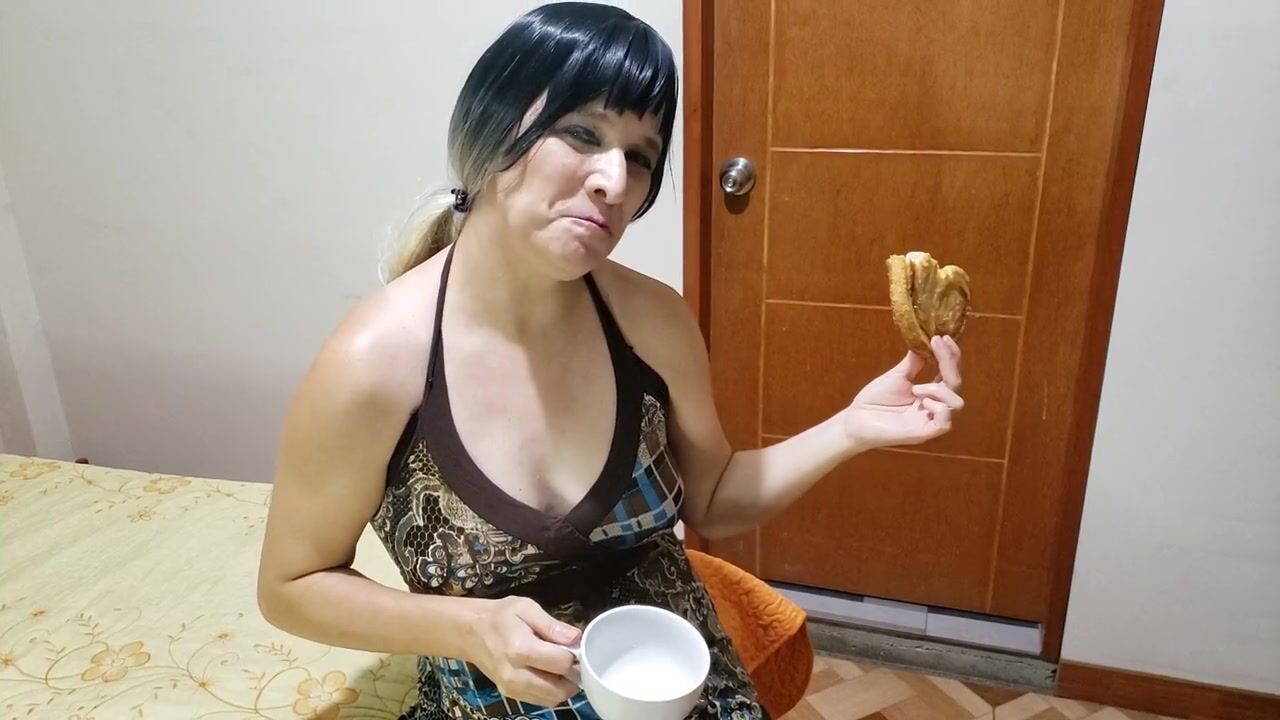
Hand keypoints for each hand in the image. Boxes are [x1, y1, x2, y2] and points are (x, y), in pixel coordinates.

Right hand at [466, 596, 580, 706]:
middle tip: (572, 660)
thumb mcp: (526, 608)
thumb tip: (576, 638)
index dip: (574, 654)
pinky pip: (540, 701)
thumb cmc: (500, 616)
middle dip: (572, 676)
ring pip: (551, 699)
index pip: (561, 663)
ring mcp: (511, 688)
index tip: (573, 645)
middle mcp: (515, 675)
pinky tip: (548, 674)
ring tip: (559, 666)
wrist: (470, 631)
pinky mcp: (509, 694)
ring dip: (563, 686)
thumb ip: (552, 625)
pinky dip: (551, 691)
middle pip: (559, 689)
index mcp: (520, 649)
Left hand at [842, 335, 963, 450]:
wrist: (856, 419)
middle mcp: (934, 406)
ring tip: (916, 388)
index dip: (951, 355)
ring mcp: (930, 421)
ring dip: (940, 390)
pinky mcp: (924, 433)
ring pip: (956, 403)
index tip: (943, 337)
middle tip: (936, 344)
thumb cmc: (875, 399)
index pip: (949, 373)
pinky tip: (923, 402)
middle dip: (949, 363)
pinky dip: (939, 409)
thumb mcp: (897, 376)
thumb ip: (914, 363)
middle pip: (956, 385)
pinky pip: (945, 423)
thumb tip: (924, 341)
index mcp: (929, 393)